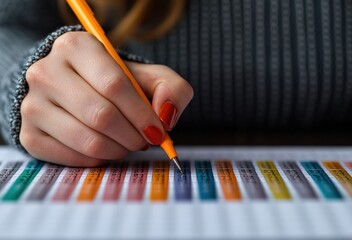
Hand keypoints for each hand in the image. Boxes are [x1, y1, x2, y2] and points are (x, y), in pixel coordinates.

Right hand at [20, 32, 192, 166]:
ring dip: (119, 150)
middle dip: (132, 136)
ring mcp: (33, 105)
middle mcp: (46, 72)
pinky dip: (99, 159)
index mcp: (76, 47)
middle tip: (144, 140)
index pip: (114, 85)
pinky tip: (107, 147)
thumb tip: (165, 116)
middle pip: (101, 115)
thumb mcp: (150, 77)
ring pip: (87, 140)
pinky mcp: (30, 134)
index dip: (141, 114)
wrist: (78, 90)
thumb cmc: (117, 83)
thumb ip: (171, 89)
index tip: (158, 131)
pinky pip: (73, 158)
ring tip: (127, 143)